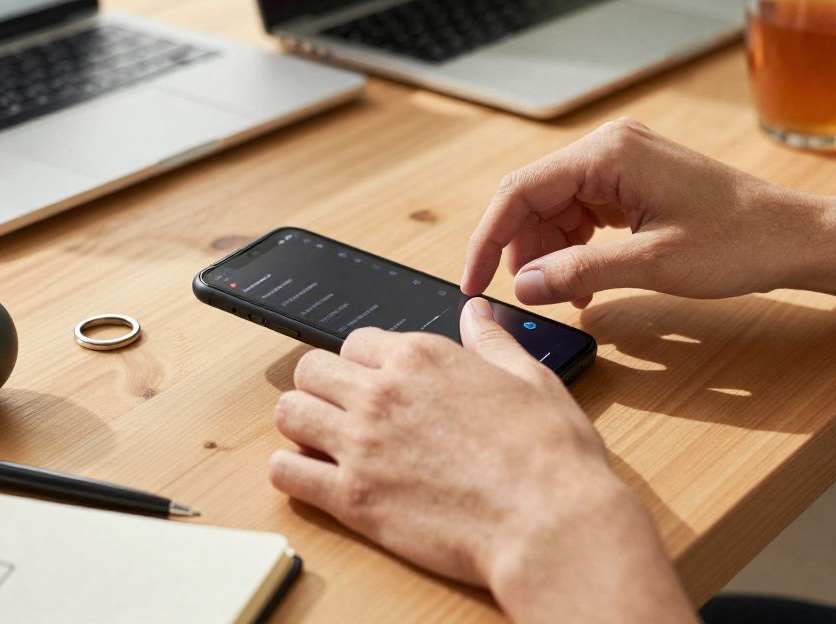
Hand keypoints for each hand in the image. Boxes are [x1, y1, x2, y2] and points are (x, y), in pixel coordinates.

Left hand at [270, 299, 695, 622]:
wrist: (548, 523)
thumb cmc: (550, 455)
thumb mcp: (530, 378)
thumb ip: (491, 342)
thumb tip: (476, 312)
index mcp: (422, 356)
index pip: (356, 341)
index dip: (363, 363)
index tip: (374, 383)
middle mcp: (382, 392)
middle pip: (311, 370)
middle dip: (323, 388)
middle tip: (343, 413)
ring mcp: (361, 444)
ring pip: (290, 413)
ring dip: (302, 425)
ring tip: (325, 444)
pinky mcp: (352, 498)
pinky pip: (286, 473)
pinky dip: (292, 474)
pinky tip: (315, 480)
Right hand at [461, 118, 820, 306]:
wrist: (796, 237)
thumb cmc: (738, 243)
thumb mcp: (652, 265)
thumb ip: (579, 272)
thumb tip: (522, 285)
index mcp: (609, 153)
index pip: (521, 190)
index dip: (488, 238)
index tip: (474, 281)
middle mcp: (611, 148)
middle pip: (534, 197)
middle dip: (520, 248)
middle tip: (523, 296)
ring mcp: (624, 164)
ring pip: (557, 208)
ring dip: (548, 252)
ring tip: (562, 294)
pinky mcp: (636, 183)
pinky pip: (584, 213)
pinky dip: (575, 248)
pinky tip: (583, 281)